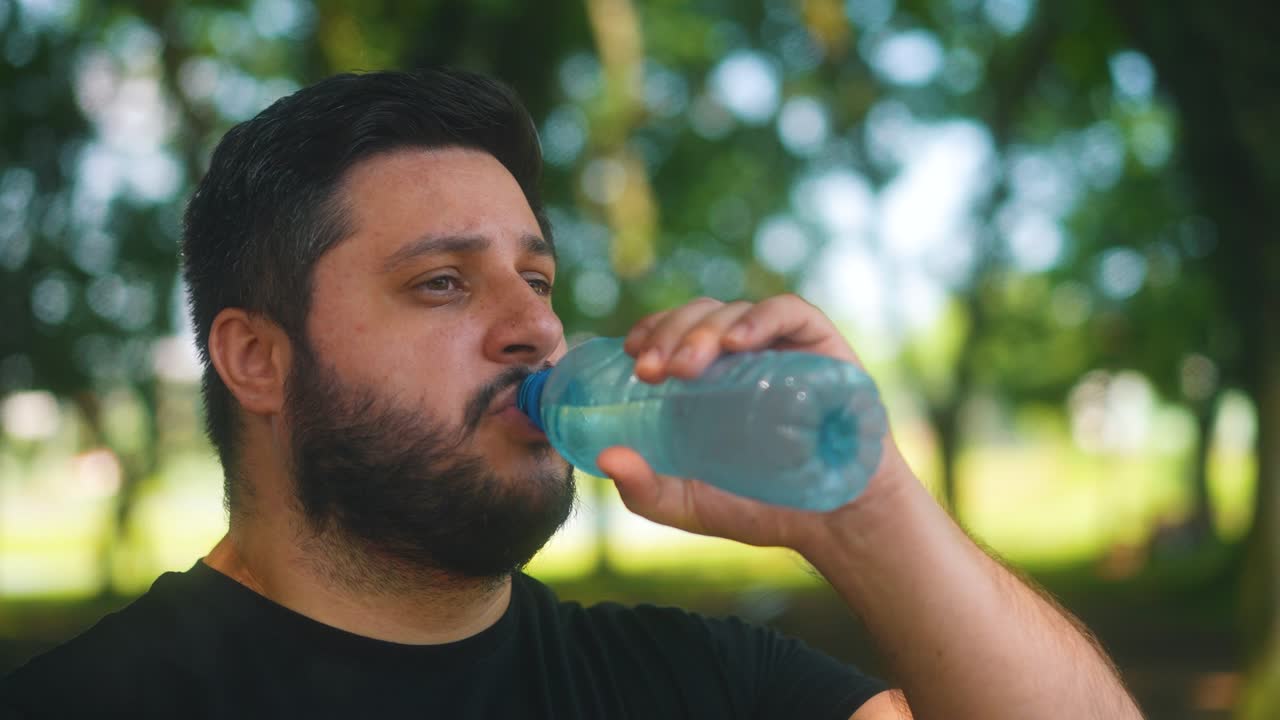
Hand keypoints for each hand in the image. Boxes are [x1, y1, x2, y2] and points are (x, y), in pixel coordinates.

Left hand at [595, 294, 905, 551]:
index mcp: (710, 377)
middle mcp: (743, 355)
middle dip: (668, 333)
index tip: (631, 355)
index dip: (650, 331)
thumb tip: (605, 458)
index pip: (673, 332)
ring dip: (704, 331)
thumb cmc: (765, 509)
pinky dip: (759, 319)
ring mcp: (782, 346)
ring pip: (735, 311)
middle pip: (698, 315)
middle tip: (650, 370)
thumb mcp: (690, 504)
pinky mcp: (821, 344)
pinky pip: (788, 312)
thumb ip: (645, 490)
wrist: (839, 524)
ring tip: (686, 367)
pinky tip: (739, 343)